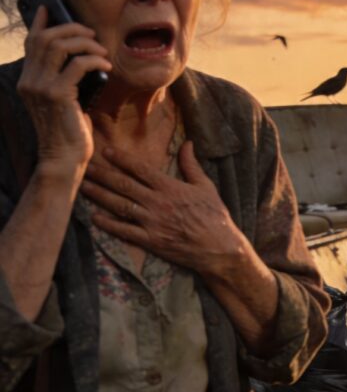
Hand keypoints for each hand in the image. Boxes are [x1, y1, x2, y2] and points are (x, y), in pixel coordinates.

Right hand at [17, 7, 111, 172]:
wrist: (65, 159)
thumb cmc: (70, 132)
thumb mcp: (65, 101)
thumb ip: (65, 80)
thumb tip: (83, 59)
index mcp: (28, 81)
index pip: (31, 43)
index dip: (41, 24)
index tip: (50, 10)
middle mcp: (29, 81)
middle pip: (46, 38)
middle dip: (72, 30)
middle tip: (92, 35)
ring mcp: (41, 87)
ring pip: (60, 46)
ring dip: (85, 43)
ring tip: (102, 51)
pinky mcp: (57, 94)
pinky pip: (78, 65)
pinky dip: (95, 60)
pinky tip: (106, 66)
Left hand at [80, 141, 244, 274]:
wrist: (219, 247)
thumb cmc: (215, 216)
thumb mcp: (206, 187)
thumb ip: (192, 165)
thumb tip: (187, 143)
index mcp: (170, 187)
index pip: (141, 169)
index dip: (122, 159)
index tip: (106, 151)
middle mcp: (157, 202)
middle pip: (123, 185)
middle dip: (103, 175)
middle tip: (84, 167)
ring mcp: (152, 222)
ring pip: (119, 205)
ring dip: (99, 195)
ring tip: (83, 187)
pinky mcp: (151, 240)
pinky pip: (124, 231)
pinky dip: (108, 224)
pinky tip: (94, 218)